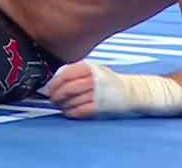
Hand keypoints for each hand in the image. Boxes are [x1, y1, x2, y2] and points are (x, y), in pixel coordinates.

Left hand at [43, 61, 181, 119]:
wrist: (133, 92)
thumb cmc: (109, 80)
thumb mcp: (94, 69)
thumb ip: (75, 70)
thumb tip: (54, 79)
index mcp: (91, 68)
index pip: (66, 73)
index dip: (54, 82)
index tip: (48, 88)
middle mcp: (94, 79)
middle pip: (67, 88)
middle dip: (55, 95)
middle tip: (51, 99)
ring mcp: (98, 94)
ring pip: (72, 100)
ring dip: (62, 104)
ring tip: (59, 106)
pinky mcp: (101, 107)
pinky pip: (80, 111)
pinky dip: (71, 112)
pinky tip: (68, 112)